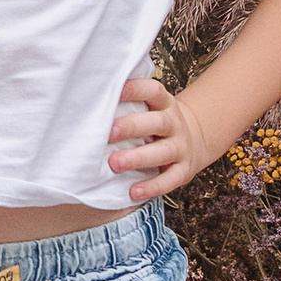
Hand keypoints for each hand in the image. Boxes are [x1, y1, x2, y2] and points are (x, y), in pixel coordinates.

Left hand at [106, 72, 218, 203]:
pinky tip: (133, 191)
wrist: (191, 141)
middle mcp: (174, 123)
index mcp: (164, 104)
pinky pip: (170, 179)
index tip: (116, 91)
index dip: (136, 89)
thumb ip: (127, 106)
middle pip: (157, 122)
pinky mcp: (183, 170)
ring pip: (163, 151)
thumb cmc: (155, 124)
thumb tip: (89, 104)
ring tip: (115, 163)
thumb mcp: (149, 109)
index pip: (153, 91)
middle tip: (108, 133)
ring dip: (138, 157)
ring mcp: (181, 147)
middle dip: (132, 126)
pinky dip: (152, 187)